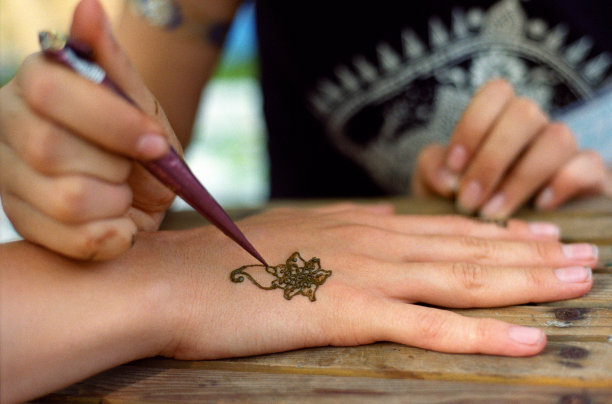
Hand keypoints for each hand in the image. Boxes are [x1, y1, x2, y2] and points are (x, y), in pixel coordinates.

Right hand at [0, 0, 179, 259]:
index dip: (112, 121)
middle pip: (51, 148)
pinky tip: (118, 221)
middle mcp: (8, 126)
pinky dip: (114, 234)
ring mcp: (9, 178)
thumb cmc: (140, 144)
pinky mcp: (24, 223)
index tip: (155, 142)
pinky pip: (75, 240)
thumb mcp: (140, 103)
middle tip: (132, 167)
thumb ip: (113, 64)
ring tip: (122, 192)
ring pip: (67, 198)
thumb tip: (88, 8)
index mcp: (34, 83)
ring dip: (117, 200)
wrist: (143, 194)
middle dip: (115, 164)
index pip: (52, 90)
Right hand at [2, 203, 597, 401]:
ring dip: (523, 282)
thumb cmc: (230, 263)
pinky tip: (526, 339)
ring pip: (461, 279)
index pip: (442, 228)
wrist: (180, 278)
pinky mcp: (351, 312)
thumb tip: (384, 224)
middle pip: (466, 248)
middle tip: (582, 256)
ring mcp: (367, 275)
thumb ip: (344, 230)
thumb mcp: (295, 233)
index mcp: (359, 224)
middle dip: (529, 253)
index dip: (495, 231)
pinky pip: (430, 327)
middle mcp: (374, 241)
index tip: (537, 233)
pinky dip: (482, 334)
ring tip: (574, 283)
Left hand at [412, 79, 606, 217]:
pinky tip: (538, 208)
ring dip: (520, 179)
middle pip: (525, 112)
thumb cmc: (467, 199)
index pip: (496, 92)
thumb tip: (446, 179)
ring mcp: (565, 150)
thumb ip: (434, 170)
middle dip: (492, 160)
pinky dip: (562, 185)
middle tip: (468, 201)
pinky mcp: (591, 177)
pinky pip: (588, 166)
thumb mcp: (441, 184)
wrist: (505, 234)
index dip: (473, 126)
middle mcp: (535, 127)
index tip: (453, 169)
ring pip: (558, 137)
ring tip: (493, 213)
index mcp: (500, 118)